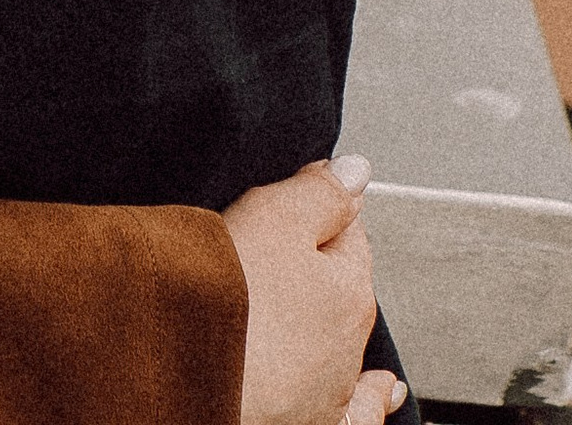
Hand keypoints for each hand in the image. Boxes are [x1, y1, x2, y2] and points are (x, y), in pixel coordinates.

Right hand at [224, 155, 401, 424]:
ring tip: (303, 305)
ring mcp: (330, 389)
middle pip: (339, 286)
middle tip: (272, 242)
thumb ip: (319, 192)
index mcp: (350, 291)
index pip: (345, 230)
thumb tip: (357, 171)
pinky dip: (372, 399)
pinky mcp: (310, 420)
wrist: (189, 378)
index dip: (315, 205)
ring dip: (326, 321)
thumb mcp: (273, 217)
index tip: (291, 194)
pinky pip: (357, 411)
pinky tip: (382, 391)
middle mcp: (349, 346)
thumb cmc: (228, 303)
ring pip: (340, 342)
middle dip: (315, 263)